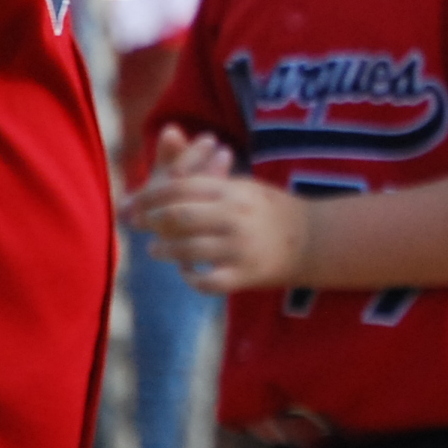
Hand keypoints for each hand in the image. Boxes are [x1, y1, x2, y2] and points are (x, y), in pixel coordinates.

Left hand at [127, 127, 310, 294]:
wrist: (312, 239)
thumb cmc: (267, 209)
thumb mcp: (242, 185)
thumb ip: (206, 177)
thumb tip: (167, 166)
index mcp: (235, 191)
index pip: (183, 186)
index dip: (152, 194)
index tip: (135, 201)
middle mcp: (236, 217)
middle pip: (180, 217)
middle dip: (152, 221)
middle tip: (141, 224)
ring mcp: (240, 248)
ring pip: (188, 250)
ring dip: (164, 250)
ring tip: (155, 249)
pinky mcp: (244, 276)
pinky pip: (206, 281)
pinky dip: (190, 277)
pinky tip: (186, 270)